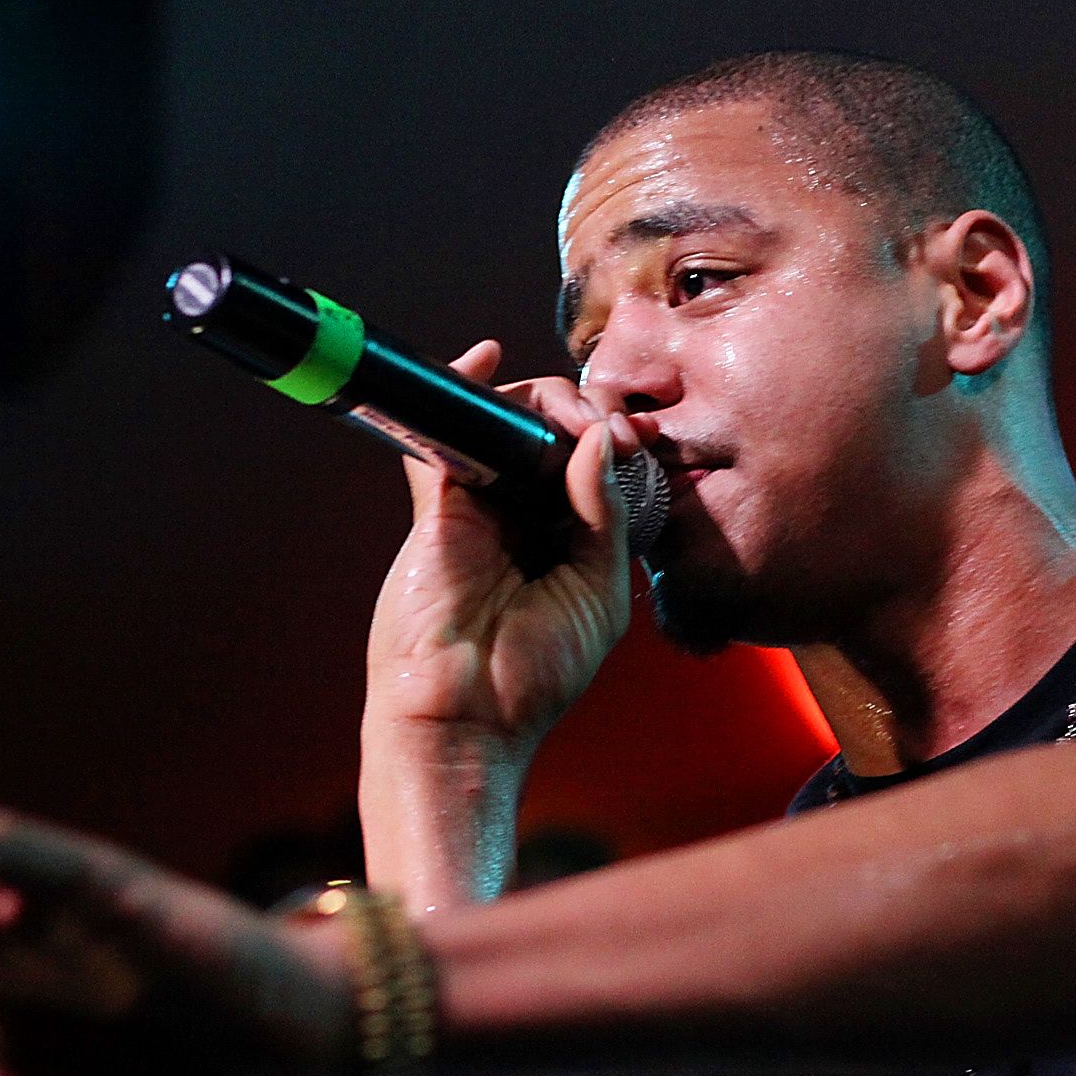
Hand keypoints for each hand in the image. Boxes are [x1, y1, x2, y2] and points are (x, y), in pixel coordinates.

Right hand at [364, 340, 639, 752]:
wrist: (465, 716)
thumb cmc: (533, 676)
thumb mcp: (599, 593)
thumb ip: (605, 514)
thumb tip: (600, 439)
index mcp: (570, 541)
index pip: (596, 465)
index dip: (617, 439)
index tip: (637, 441)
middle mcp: (526, 516)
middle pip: (554, 433)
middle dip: (586, 412)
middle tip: (609, 427)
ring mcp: (481, 507)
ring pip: (509, 423)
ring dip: (544, 400)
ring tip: (569, 418)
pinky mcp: (438, 504)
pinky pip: (446, 432)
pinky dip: (462, 388)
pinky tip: (485, 359)